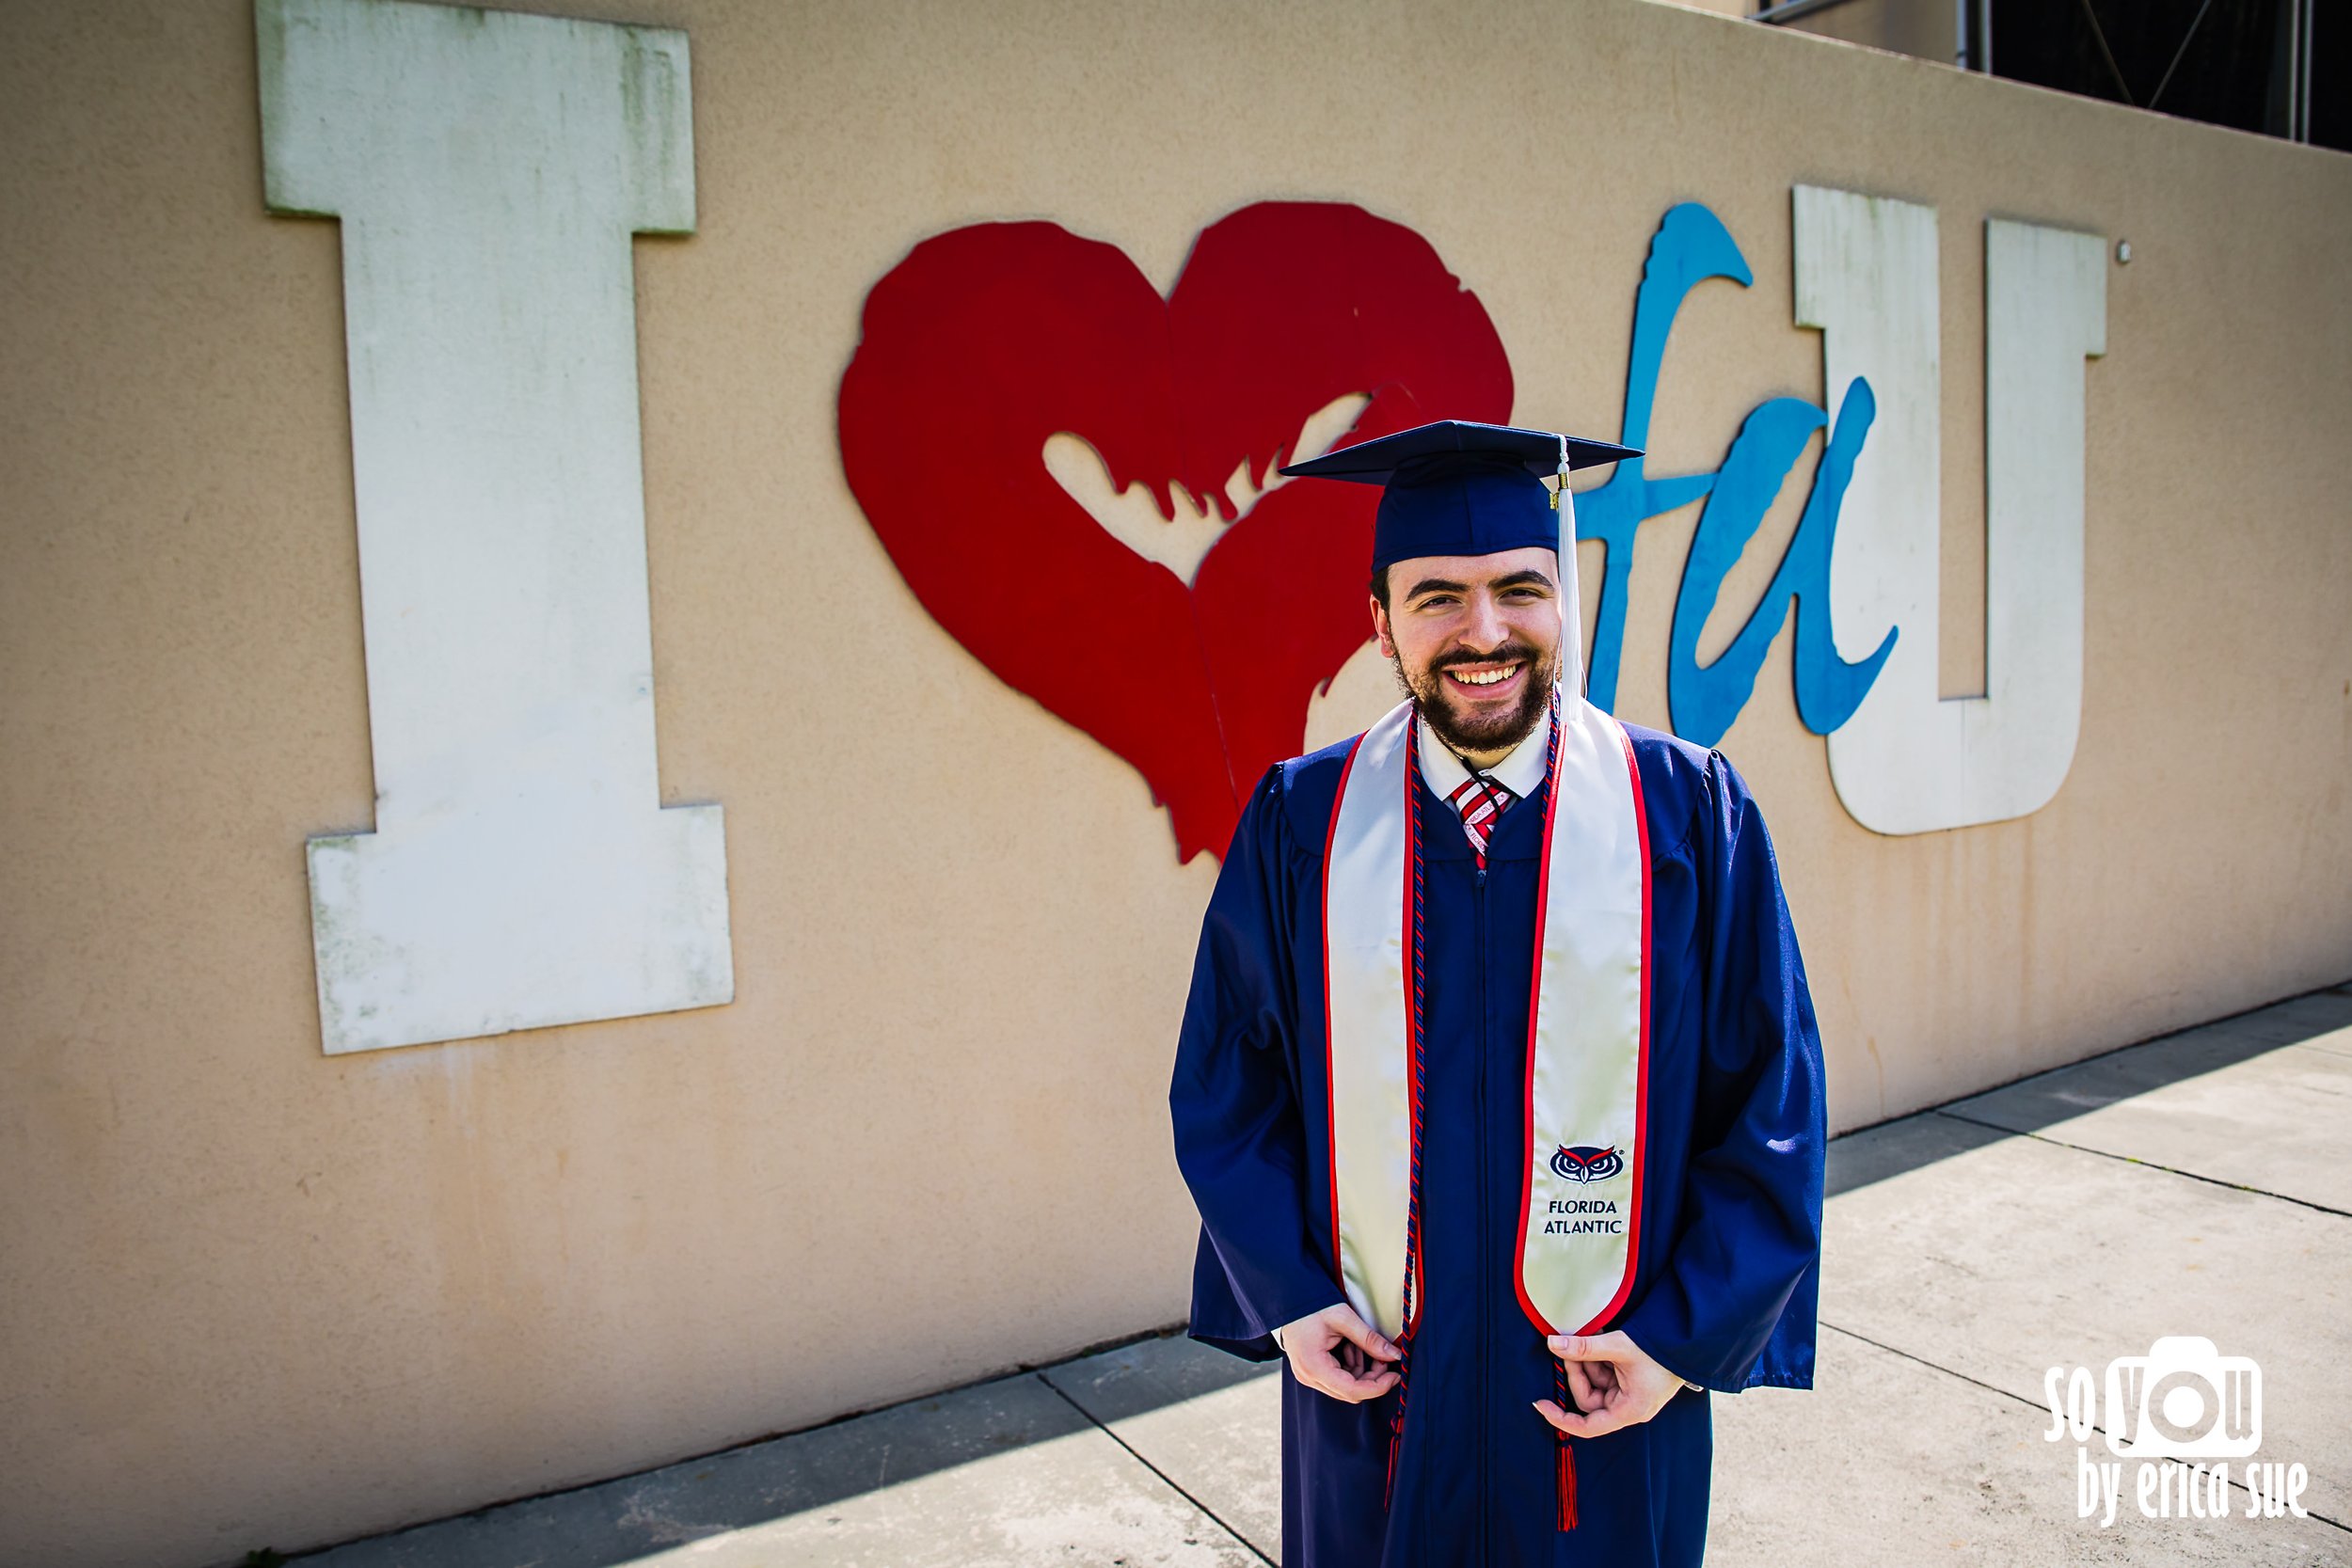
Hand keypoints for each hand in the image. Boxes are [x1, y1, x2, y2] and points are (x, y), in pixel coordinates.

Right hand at [1276, 1303, 1401, 1402]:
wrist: (1289, 1301)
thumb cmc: (1311, 1307)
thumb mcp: (1344, 1319)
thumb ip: (1369, 1339)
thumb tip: (1394, 1355)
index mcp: (1314, 1366)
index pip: (1352, 1390)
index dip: (1378, 1387)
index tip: (1395, 1376)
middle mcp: (1308, 1376)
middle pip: (1350, 1392)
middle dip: (1372, 1378)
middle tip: (1384, 1358)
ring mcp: (1308, 1376)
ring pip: (1345, 1387)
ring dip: (1361, 1371)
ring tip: (1361, 1346)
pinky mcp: (1310, 1373)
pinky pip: (1337, 1380)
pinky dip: (1350, 1367)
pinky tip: (1351, 1348)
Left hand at [1535, 1331, 1682, 1437]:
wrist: (1685, 1340)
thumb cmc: (1658, 1350)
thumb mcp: (1619, 1347)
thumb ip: (1584, 1348)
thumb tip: (1552, 1343)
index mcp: (1628, 1410)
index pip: (1588, 1426)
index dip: (1561, 1418)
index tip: (1540, 1404)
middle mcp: (1628, 1407)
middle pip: (1588, 1398)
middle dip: (1577, 1371)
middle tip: (1572, 1346)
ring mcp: (1628, 1395)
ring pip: (1595, 1384)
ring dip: (1587, 1361)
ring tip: (1590, 1337)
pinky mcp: (1629, 1382)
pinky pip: (1605, 1375)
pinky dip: (1598, 1358)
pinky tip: (1599, 1340)